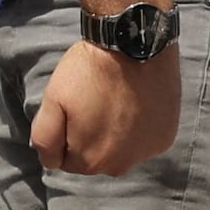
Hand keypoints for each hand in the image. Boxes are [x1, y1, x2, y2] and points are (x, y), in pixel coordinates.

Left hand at [28, 33, 173, 177]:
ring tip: (115, 100)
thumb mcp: (53, 100)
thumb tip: (49, 161)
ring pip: (120, 151)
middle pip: (95, 158)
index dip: (65, 134)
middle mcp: (120, 166)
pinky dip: (139, 126)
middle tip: (93, 103)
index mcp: (89, 162)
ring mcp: (146, 152)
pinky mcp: (165, 137)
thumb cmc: (89, 71)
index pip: (66, 160)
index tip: (73, 109)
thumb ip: (45, 138)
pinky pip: (144, 140)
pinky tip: (136, 102)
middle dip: (90, 136)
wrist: (133, 43)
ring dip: (115, 133)